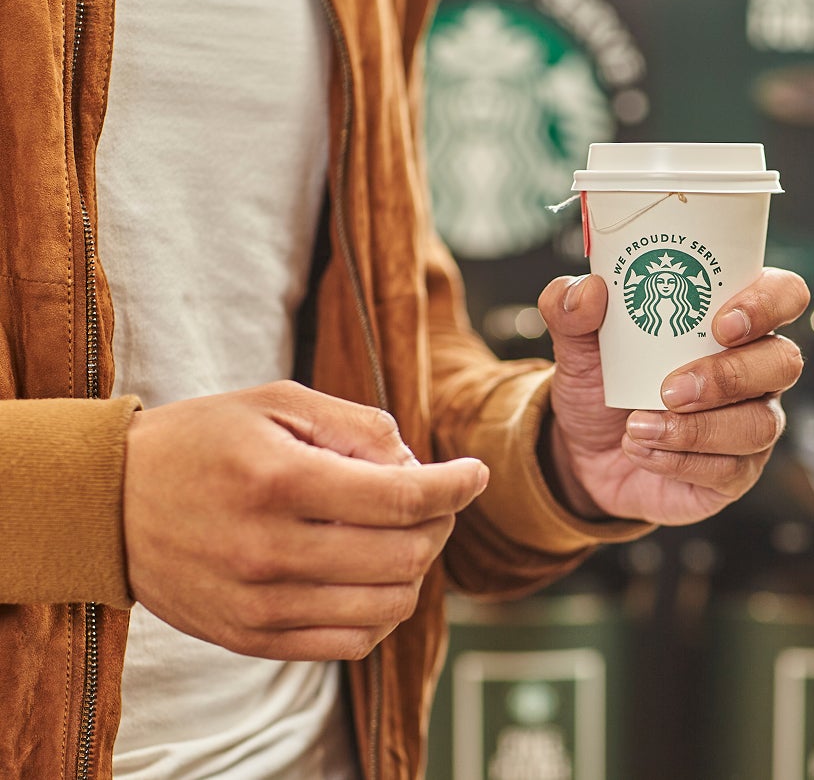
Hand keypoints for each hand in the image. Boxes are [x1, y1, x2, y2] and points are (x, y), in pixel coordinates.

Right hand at [122, 380, 487, 660]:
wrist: (106, 504)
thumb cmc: (201, 441)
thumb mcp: (276, 401)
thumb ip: (357, 425)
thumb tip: (417, 463)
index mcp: (280, 481)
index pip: (402, 499)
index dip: (455, 486)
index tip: (475, 473)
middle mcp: (271, 550)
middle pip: (404, 554)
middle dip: (439, 523)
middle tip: (434, 499)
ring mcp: (260, 604)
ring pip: (388, 606)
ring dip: (416, 569)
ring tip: (403, 536)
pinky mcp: (252, 638)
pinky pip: (351, 644)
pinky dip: (383, 613)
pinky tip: (375, 578)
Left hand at [539, 268, 807, 525]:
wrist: (584, 454)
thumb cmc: (602, 385)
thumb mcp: (576, 346)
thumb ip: (572, 310)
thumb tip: (588, 289)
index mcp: (734, 319)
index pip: (785, 294)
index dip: (767, 304)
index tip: (721, 324)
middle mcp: (757, 369)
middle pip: (784, 363)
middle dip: (729, 376)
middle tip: (670, 388)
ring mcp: (753, 422)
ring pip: (760, 424)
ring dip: (697, 429)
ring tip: (638, 426)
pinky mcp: (736, 472)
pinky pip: (730, 469)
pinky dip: (679, 461)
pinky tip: (641, 449)